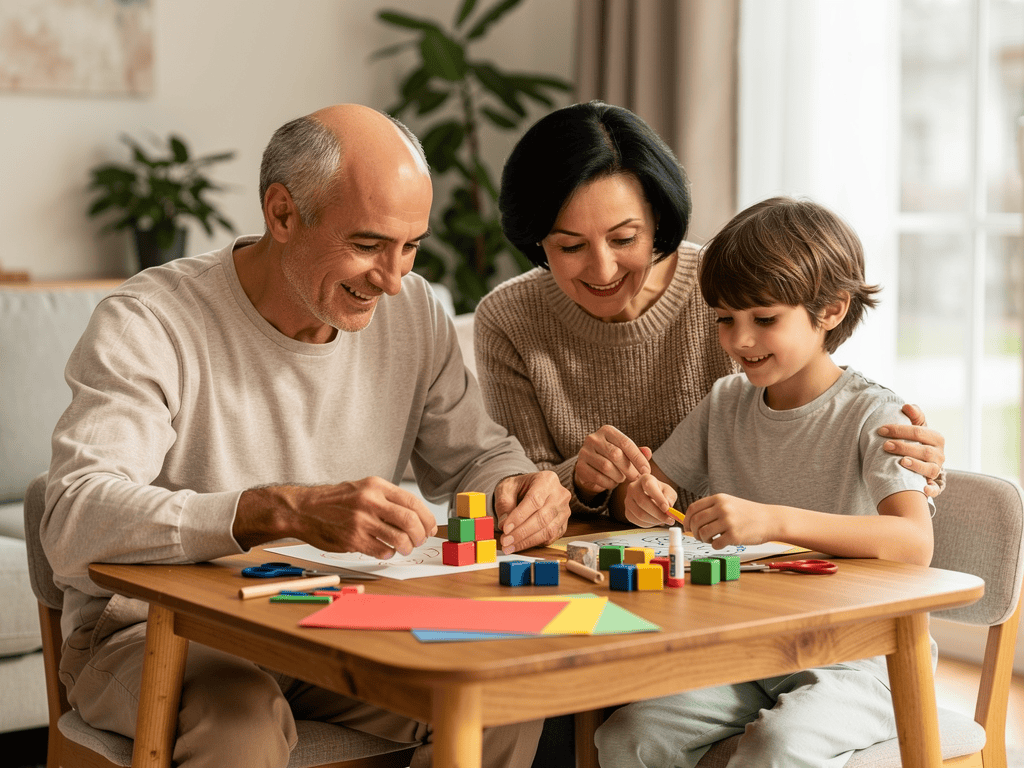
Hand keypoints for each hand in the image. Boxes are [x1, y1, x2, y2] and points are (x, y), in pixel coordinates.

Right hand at [234, 477, 437, 557]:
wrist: (304, 509)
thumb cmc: (336, 501)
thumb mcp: (363, 488)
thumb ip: (388, 499)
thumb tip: (417, 517)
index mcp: (376, 486)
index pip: (412, 502)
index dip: (427, 518)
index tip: (430, 528)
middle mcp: (370, 501)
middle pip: (410, 521)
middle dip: (420, 535)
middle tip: (419, 540)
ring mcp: (361, 521)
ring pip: (399, 538)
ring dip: (407, 547)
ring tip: (404, 548)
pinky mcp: (353, 539)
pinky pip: (382, 550)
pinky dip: (389, 553)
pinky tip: (386, 550)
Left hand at [495, 471, 570, 552]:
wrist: (529, 489)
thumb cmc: (518, 487)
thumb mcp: (506, 489)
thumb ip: (504, 504)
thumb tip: (504, 524)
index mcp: (547, 480)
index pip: (534, 500)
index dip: (519, 516)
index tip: (505, 528)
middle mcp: (560, 495)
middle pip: (543, 517)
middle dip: (522, 532)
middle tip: (505, 541)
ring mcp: (564, 511)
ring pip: (548, 530)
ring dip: (527, 541)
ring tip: (510, 546)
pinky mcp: (563, 525)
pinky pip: (551, 537)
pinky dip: (535, 543)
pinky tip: (521, 545)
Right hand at [574, 425, 652, 499]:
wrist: (590, 467)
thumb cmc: (612, 458)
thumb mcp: (625, 452)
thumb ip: (637, 452)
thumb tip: (648, 452)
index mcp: (607, 431)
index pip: (626, 443)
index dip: (638, 458)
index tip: (646, 470)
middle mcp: (593, 438)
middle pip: (616, 455)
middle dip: (629, 469)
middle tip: (636, 478)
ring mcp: (584, 452)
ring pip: (607, 467)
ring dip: (618, 477)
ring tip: (622, 479)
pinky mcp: (579, 467)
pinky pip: (598, 478)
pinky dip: (609, 483)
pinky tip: (612, 483)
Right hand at [624, 474, 677, 527]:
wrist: (651, 497)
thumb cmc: (660, 493)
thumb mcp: (668, 491)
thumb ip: (669, 497)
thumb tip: (668, 505)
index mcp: (645, 479)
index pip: (649, 487)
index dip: (658, 498)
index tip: (667, 509)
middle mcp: (633, 488)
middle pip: (642, 502)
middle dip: (658, 513)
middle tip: (670, 520)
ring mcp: (628, 501)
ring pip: (640, 514)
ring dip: (655, 520)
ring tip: (664, 520)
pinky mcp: (627, 512)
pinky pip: (638, 522)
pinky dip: (649, 524)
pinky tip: (655, 521)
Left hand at [685, 494, 774, 549]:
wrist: (770, 520)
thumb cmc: (748, 513)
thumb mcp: (729, 503)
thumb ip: (712, 509)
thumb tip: (691, 520)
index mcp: (719, 499)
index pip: (693, 508)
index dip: (686, 519)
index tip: (686, 527)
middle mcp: (722, 508)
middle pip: (696, 521)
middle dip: (693, 531)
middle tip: (699, 536)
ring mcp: (728, 522)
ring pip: (703, 533)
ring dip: (703, 539)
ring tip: (711, 539)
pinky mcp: (734, 536)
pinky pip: (715, 544)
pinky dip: (715, 546)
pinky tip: (721, 543)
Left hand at [879, 403, 945, 497]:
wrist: (923, 459)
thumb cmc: (917, 440)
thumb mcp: (917, 426)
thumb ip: (914, 415)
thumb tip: (907, 406)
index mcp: (936, 438)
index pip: (918, 432)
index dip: (899, 430)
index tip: (881, 430)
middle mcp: (940, 455)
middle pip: (923, 451)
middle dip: (904, 447)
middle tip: (885, 445)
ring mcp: (937, 469)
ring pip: (929, 469)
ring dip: (915, 465)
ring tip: (900, 462)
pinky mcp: (935, 483)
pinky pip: (937, 489)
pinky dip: (931, 489)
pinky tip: (922, 489)